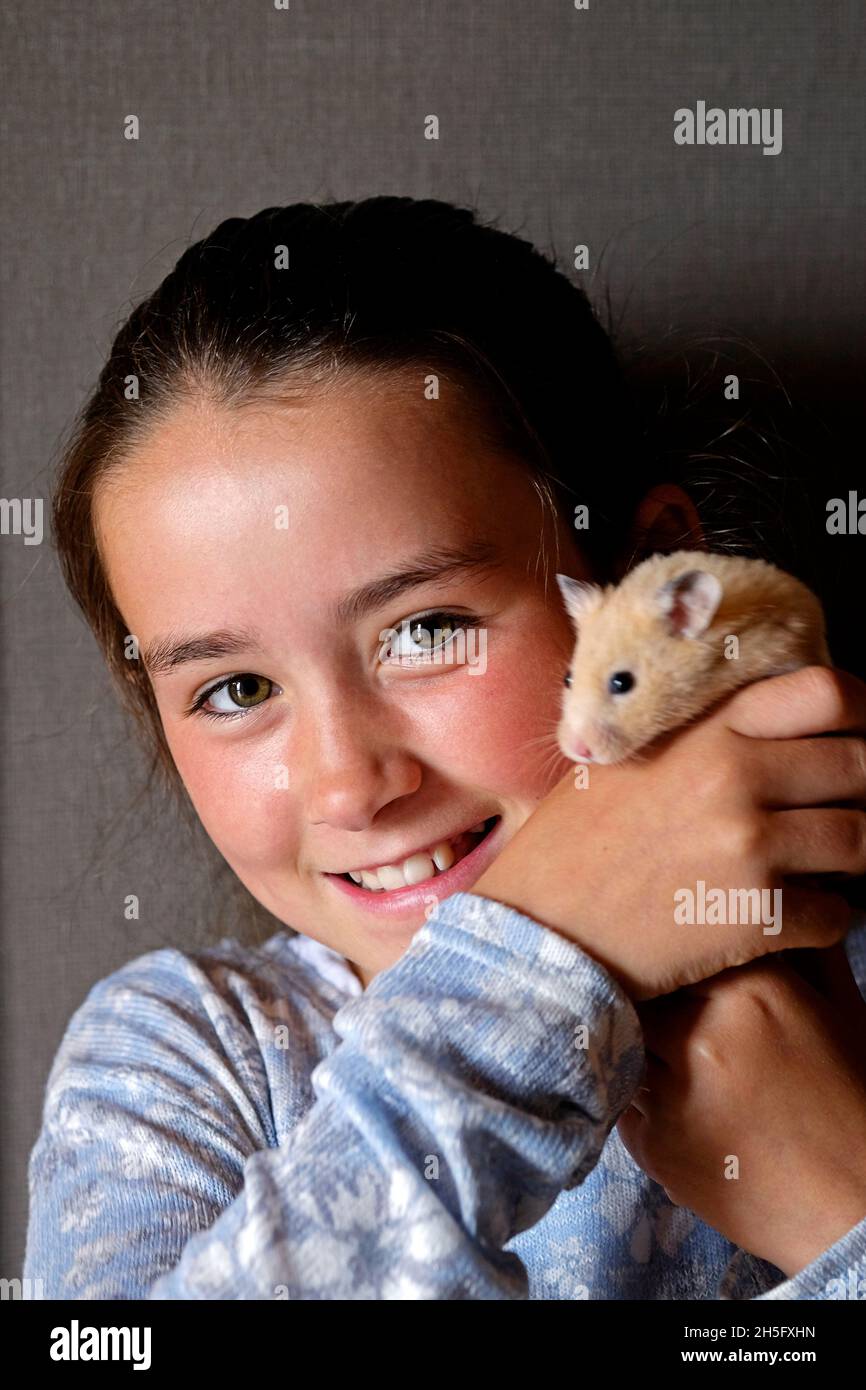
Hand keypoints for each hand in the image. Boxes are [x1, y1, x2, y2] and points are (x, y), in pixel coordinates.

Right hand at [472, 666, 865, 998]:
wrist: (536, 928)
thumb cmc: (573, 845)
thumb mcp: (624, 759)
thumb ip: (695, 733)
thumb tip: (762, 720)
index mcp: (706, 731)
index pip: (826, 692)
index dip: (865, 712)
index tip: (862, 736)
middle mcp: (736, 777)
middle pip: (861, 765)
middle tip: (849, 811)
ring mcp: (750, 846)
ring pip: (861, 842)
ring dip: (854, 859)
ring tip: (826, 869)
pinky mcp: (756, 917)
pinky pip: (837, 915)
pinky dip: (826, 919)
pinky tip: (794, 920)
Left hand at [616, 946, 865, 1276]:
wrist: (854, 1206)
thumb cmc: (854, 1101)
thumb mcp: (843, 1012)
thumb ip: (807, 955)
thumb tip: (788, 907)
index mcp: (752, 989)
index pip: (678, 948)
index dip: (677, 961)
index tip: (680, 972)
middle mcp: (704, 1032)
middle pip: (644, 994)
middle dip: (653, 1004)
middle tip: (678, 1027)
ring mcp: (674, 1090)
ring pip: (627, 1046)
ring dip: (644, 1054)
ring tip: (688, 1075)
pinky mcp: (655, 1146)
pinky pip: (625, 1104)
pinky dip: (645, 1106)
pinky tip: (688, 1118)